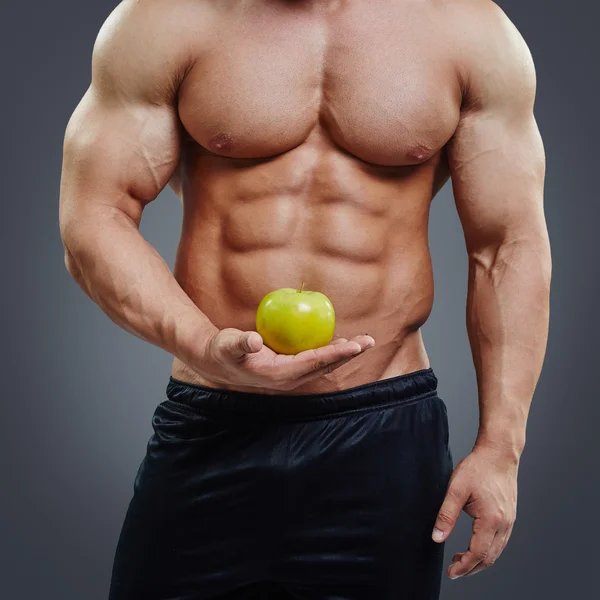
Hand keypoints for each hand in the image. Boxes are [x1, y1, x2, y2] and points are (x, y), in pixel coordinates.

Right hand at [195, 328, 374, 390]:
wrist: (217, 362)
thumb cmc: (222, 351)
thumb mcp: (227, 345)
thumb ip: (240, 343)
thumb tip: (254, 341)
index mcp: (279, 374)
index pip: (314, 363)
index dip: (336, 353)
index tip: (355, 344)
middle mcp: (289, 378)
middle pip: (325, 365)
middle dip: (348, 354)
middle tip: (369, 341)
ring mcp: (291, 374)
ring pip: (323, 363)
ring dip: (343, 353)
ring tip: (362, 342)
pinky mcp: (290, 367)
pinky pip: (315, 358)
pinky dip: (329, 350)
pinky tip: (340, 340)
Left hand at [431, 444, 518, 578]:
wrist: (498, 454)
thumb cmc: (478, 468)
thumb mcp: (456, 489)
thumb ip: (446, 515)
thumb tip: (437, 537)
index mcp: (491, 520)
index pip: (478, 553)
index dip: (464, 566)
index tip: (451, 572)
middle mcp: (504, 524)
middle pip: (489, 557)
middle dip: (471, 567)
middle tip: (454, 569)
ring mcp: (510, 521)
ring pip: (497, 551)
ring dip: (480, 560)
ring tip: (462, 559)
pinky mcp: (510, 516)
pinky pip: (501, 541)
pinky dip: (488, 550)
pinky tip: (476, 545)